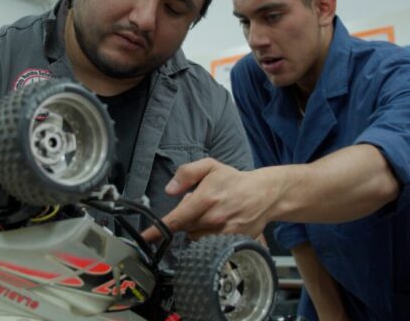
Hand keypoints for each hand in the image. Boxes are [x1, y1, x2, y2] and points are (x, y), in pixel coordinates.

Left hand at [141, 158, 279, 241]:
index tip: (144, 238)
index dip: (157, 231)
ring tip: (210, 213)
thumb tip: (170, 190)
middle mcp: (214, 218)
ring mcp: (224, 233)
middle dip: (184, 218)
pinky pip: (210, 244)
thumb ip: (187, 173)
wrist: (265, 194)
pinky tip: (218, 223)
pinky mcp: (232, 242)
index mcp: (205, 199)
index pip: (175, 219)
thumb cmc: (234, 180)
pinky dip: (208, 235)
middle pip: (184, 228)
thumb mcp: (210, 166)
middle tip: (198, 206)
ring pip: (195, 237)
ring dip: (196, 227)